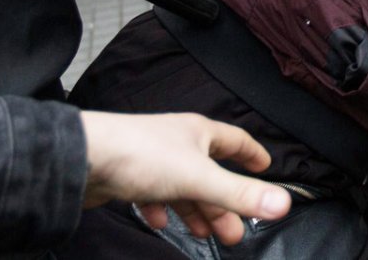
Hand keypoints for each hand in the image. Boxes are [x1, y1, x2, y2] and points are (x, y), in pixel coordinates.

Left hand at [80, 111, 291, 243]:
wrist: (84, 158)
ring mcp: (151, 158)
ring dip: (194, 211)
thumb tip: (284, 204)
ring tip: (203, 234)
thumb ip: (239, 194)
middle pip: (209, 173)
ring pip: (181, 187)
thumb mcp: (199, 178)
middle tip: (235, 232)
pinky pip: (150, 193)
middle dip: (223, 204)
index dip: (252, 155)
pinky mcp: (127, 174)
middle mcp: (176, 142)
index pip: (235, 140)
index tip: (266, 167)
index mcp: (198, 133)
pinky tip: (158, 222)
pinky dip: (159, 209)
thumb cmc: (142, 158)